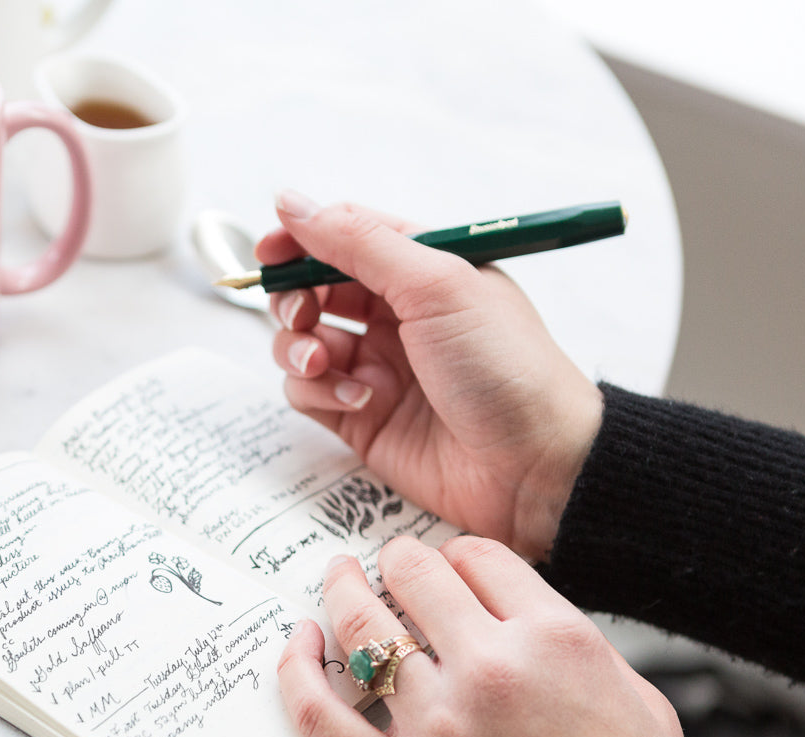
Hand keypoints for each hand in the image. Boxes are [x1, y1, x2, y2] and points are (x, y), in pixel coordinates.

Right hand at [260, 191, 602, 561]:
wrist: (536, 466)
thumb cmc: (505, 367)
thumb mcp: (436, 284)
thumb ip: (358, 241)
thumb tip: (292, 203)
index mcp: (421, 270)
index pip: (344, 236)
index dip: (300, 239)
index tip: (268, 254)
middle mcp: (395, 315)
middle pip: (312, 289)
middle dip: (293, 298)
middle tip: (303, 315)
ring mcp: (376, 366)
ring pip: (300, 342)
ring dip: (298, 347)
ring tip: (327, 362)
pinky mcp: (361, 417)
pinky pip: (308, 392)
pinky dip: (318, 391)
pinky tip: (359, 400)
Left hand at [277, 536, 720, 736]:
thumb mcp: (640, 702)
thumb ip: (577, 646)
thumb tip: (524, 615)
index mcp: (556, 642)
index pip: (478, 557)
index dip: (454, 555)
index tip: (444, 565)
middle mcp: (490, 672)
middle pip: (412, 575)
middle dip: (395, 561)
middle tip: (386, 565)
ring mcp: (435, 727)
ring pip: (360, 629)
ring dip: (341, 592)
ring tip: (338, 579)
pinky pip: (321, 712)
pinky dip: (297, 668)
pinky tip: (300, 643)